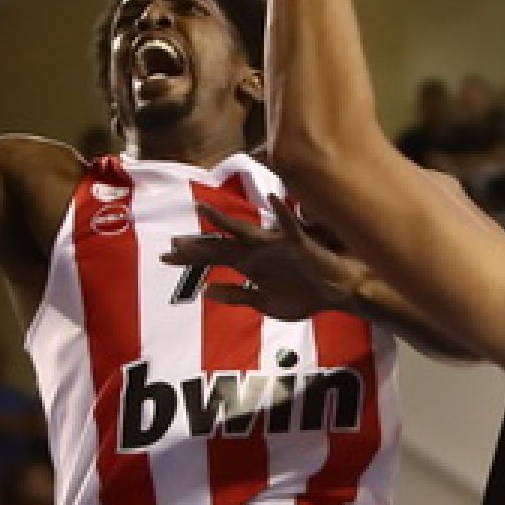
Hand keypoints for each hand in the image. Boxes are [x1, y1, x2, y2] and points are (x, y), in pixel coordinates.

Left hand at [160, 194, 364, 321]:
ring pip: (245, 232)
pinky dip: (283, 213)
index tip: (165, 256)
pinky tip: (273, 200)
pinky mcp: (300, 244)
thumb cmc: (307, 295)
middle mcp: (259, 251)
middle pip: (221, 246)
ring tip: (203, 209)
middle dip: (197, 247)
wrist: (340, 292)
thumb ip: (237, 297)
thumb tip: (206, 292)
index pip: (213, 258)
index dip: (190, 257)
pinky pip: (291, 226)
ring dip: (224, 222)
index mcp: (251, 265)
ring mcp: (277, 246)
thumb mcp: (266, 304)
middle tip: (171, 244)